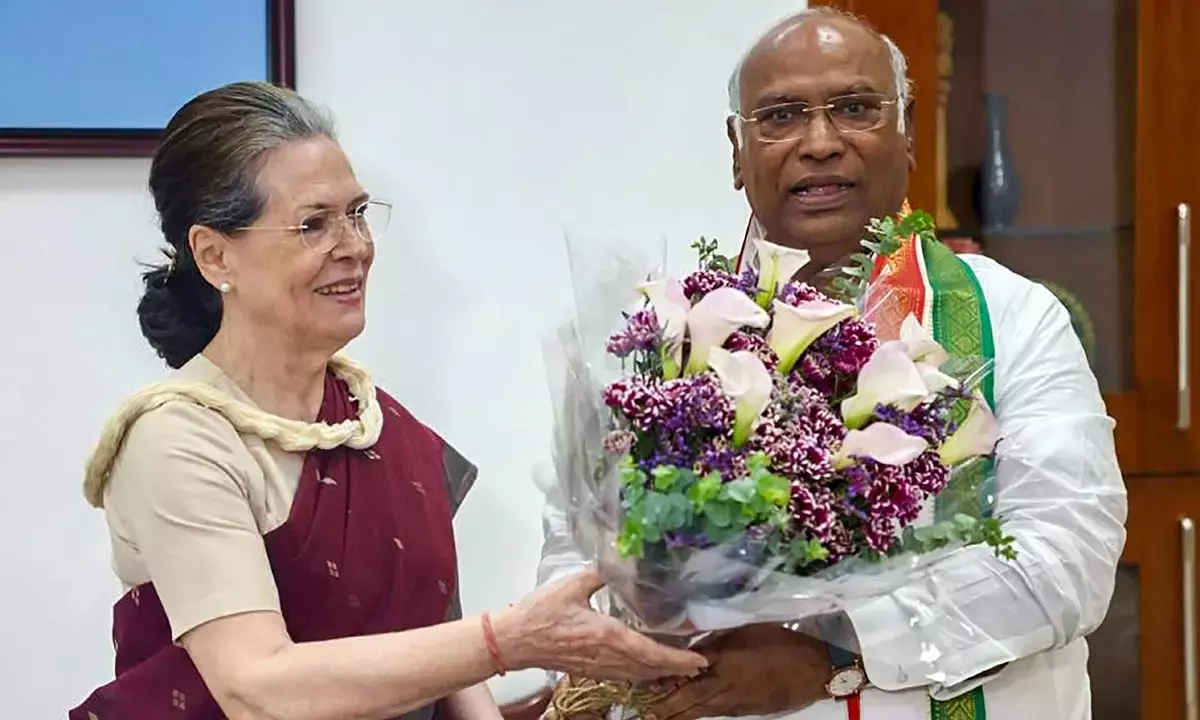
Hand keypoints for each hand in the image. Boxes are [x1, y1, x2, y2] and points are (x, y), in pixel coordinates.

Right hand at [497, 570, 708, 681]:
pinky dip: (641, 675)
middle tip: (697, 665)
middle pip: (650, 669)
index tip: (698, 659)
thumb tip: (621, 559)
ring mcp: (598, 667)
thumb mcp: (573, 585)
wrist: (514, 640)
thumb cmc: (540, 614)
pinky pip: (623, 676)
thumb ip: (601, 573)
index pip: (652, 652)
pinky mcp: (589, 670)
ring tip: (679, 668)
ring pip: (638, 676)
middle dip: (676, 668)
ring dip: (661, 673)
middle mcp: (608, 656)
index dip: (678, 658)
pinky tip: (645, 669)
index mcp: (608, 635)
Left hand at [642, 623, 830, 719]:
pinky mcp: (745, 710)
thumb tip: (694, 643)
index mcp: (723, 660)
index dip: (664, 679)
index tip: (643, 682)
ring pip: (700, 711)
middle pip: (687, 701)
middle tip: (644, 712)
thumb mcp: (746, 628)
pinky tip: (689, 712)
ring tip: (657, 714)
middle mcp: (725, 684)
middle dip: (664, 708)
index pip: (685, 672)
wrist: (813, 668)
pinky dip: (699, 713)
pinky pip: (716, 712)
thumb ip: (718, 637)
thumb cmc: (781, 640)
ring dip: (678, 713)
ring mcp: (735, 701)